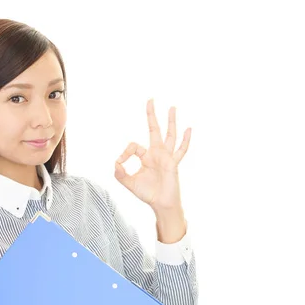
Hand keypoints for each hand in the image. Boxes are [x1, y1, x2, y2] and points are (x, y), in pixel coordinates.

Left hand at [114, 98, 191, 212]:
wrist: (161, 204)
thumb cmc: (148, 194)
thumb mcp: (129, 183)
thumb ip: (120, 174)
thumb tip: (115, 163)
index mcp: (146, 156)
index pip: (134, 146)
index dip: (124, 152)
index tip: (120, 163)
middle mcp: (156, 153)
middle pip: (154, 129)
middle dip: (151, 115)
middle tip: (150, 99)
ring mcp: (166, 157)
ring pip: (169, 135)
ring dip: (171, 121)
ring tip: (172, 107)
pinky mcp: (173, 163)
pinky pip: (181, 150)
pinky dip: (186, 140)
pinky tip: (189, 129)